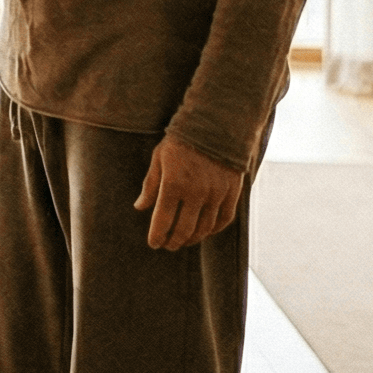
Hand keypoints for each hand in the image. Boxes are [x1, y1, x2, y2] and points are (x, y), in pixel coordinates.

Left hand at [135, 135, 245, 250]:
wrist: (216, 126)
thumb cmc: (181, 141)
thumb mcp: (158, 159)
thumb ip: (150, 185)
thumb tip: (140, 207)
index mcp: (174, 184)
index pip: (163, 220)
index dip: (157, 236)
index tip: (153, 244)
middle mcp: (197, 193)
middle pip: (184, 229)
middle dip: (174, 241)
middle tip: (167, 246)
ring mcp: (217, 194)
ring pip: (205, 228)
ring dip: (193, 238)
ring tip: (183, 241)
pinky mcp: (232, 192)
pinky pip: (224, 219)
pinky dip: (213, 229)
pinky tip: (205, 231)